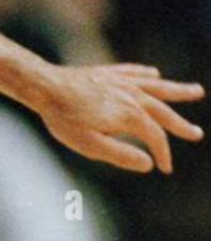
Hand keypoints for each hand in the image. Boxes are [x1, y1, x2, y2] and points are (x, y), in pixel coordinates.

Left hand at [35, 64, 204, 172]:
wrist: (44, 85)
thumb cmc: (64, 117)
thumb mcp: (90, 145)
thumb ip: (120, 155)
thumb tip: (148, 164)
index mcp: (130, 115)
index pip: (155, 137)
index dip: (163, 154)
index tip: (165, 168)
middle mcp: (131, 95)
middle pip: (163, 111)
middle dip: (179, 125)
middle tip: (196, 133)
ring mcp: (120, 81)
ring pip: (156, 86)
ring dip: (176, 90)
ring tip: (196, 91)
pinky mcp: (106, 73)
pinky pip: (132, 72)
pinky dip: (145, 74)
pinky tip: (153, 73)